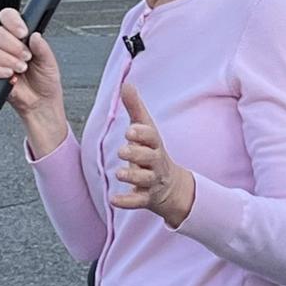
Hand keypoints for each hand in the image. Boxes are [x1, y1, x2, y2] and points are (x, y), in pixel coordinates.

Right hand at [0, 8, 67, 150]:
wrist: (41, 102)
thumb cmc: (45, 81)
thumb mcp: (49, 61)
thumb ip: (42, 47)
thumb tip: (35, 34)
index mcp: (19, 37)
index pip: (8, 18)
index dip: (12, 22)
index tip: (23, 32)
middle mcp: (6, 46)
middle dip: (13, 45)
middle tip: (26, 57)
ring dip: (8, 60)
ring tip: (21, 69)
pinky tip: (10, 76)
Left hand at [111, 83, 195, 228]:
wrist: (171, 186)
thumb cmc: (152, 151)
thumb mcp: (146, 130)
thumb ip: (135, 108)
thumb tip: (126, 84)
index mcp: (154, 145)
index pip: (152, 137)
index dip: (142, 134)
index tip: (130, 130)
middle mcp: (155, 163)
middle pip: (150, 158)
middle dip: (137, 154)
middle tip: (122, 150)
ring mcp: (152, 181)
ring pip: (145, 180)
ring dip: (132, 176)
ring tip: (119, 174)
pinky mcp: (147, 198)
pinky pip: (138, 201)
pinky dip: (127, 201)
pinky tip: (114, 200)